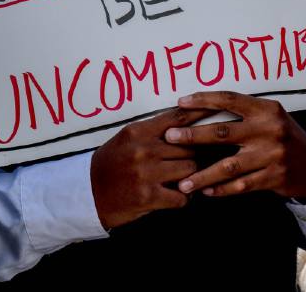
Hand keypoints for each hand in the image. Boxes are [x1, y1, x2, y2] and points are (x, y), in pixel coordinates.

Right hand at [90, 107, 207, 228]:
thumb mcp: (128, 139)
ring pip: (190, 169)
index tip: (219, 107)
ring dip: (191, 176)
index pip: (177, 118)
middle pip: (189, 146)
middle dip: (195, 153)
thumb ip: (153, 131)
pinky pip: (181, 196)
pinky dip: (183, 198)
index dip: (201, 112)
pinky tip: (177, 196)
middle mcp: (144, 150)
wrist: (87, 193)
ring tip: (184, 179)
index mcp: (139, 132)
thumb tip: (184, 122)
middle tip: (195, 159)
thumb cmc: (111, 163)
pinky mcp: (148, 197)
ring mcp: (146, 173)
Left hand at [164, 92, 305, 200]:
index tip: (181, 103)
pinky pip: (241, 185)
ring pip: (229, 165)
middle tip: (170, 137)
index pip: (230, 100)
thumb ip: (244, 113)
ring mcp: (272, 155)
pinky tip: (207, 192)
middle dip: (194, 135)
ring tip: (183, 182)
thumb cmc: (283, 136)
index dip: (204, 100)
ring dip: (204, 174)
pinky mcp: (274, 177)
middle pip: (224, 132)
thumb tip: (202, 109)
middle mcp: (269, 129)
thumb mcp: (270, 117)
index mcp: (266, 109)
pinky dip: (222, 190)